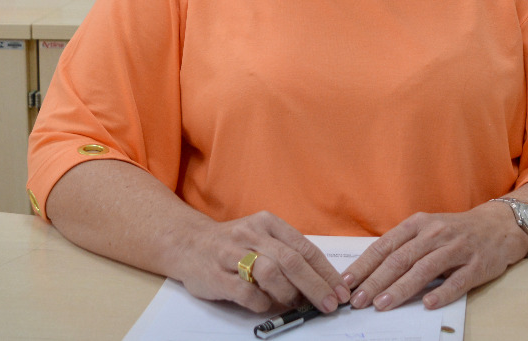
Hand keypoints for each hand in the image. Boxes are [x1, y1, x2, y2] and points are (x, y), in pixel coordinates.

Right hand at [175, 211, 350, 314]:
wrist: (188, 243)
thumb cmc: (233, 244)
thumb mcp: (261, 237)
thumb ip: (287, 254)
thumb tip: (320, 283)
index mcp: (268, 223)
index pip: (305, 248)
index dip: (326, 272)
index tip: (339, 290)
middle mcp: (251, 234)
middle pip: (291, 261)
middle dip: (316, 286)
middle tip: (329, 304)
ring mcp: (232, 254)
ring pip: (270, 272)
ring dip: (289, 293)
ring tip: (296, 304)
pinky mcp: (217, 275)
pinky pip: (246, 292)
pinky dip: (261, 301)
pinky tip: (266, 304)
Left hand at [341, 202, 527, 310]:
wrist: (499, 225)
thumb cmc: (455, 231)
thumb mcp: (426, 230)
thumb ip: (403, 247)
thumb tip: (369, 272)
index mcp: (418, 224)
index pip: (385, 246)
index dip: (364, 266)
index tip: (347, 283)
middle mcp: (435, 234)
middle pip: (400, 259)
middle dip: (376, 281)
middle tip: (359, 301)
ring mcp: (457, 248)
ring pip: (424, 269)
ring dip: (401, 288)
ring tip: (382, 305)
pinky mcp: (477, 264)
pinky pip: (457, 281)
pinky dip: (442, 293)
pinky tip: (427, 305)